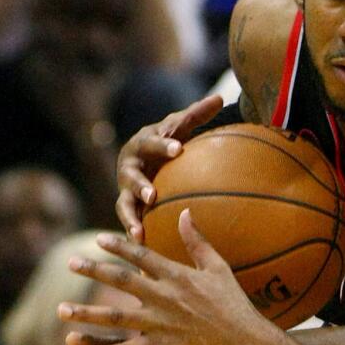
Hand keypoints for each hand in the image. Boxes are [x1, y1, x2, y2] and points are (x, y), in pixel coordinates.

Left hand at [60, 210, 286, 344]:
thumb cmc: (236, 307)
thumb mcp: (219, 270)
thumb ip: (198, 242)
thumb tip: (184, 211)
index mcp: (179, 277)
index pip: (142, 256)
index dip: (119, 246)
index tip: (98, 239)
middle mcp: (165, 298)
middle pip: (121, 281)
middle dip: (92, 271)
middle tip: (70, 262)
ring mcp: (160, 326)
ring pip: (114, 317)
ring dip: (85, 313)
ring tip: (61, 309)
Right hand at [118, 95, 222, 241]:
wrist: (141, 156)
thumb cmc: (166, 140)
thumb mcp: (178, 126)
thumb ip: (196, 115)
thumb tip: (220, 98)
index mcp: (142, 143)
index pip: (153, 142)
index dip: (163, 145)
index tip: (177, 149)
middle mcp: (129, 166)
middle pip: (132, 175)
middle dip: (139, 185)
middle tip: (152, 195)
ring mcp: (125, 188)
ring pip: (124, 203)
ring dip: (130, 217)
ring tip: (139, 232)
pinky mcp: (127, 206)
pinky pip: (129, 221)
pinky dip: (133, 233)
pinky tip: (143, 247)